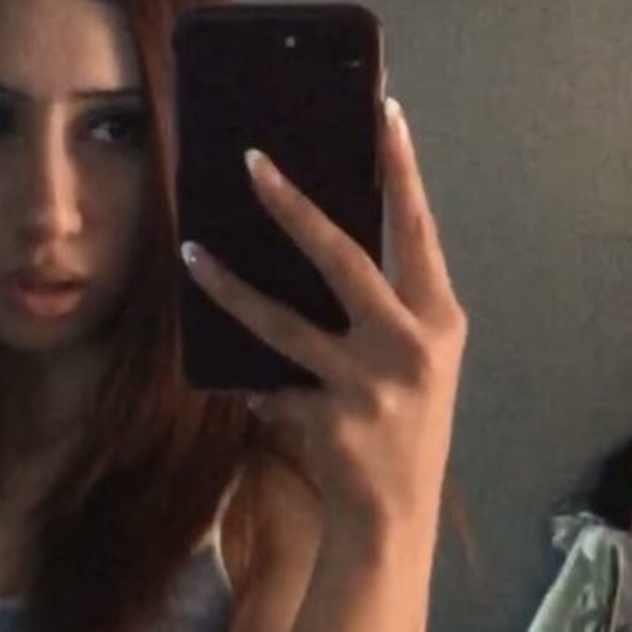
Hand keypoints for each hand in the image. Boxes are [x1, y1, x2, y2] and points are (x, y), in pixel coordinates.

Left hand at [182, 99, 466, 549]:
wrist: (395, 519)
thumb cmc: (404, 429)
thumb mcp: (416, 362)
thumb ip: (385, 310)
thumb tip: (316, 240)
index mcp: (440, 321)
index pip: (418, 230)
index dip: (402, 171)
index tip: (384, 112)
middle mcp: (410, 347)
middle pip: (343, 258)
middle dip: (293, 207)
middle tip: (253, 161)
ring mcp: (368, 386)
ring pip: (282, 323)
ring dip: (230, 287)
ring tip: (191, 253)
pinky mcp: (327, 422)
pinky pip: (271, 386)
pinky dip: (256, 385)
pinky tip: (248, 388)